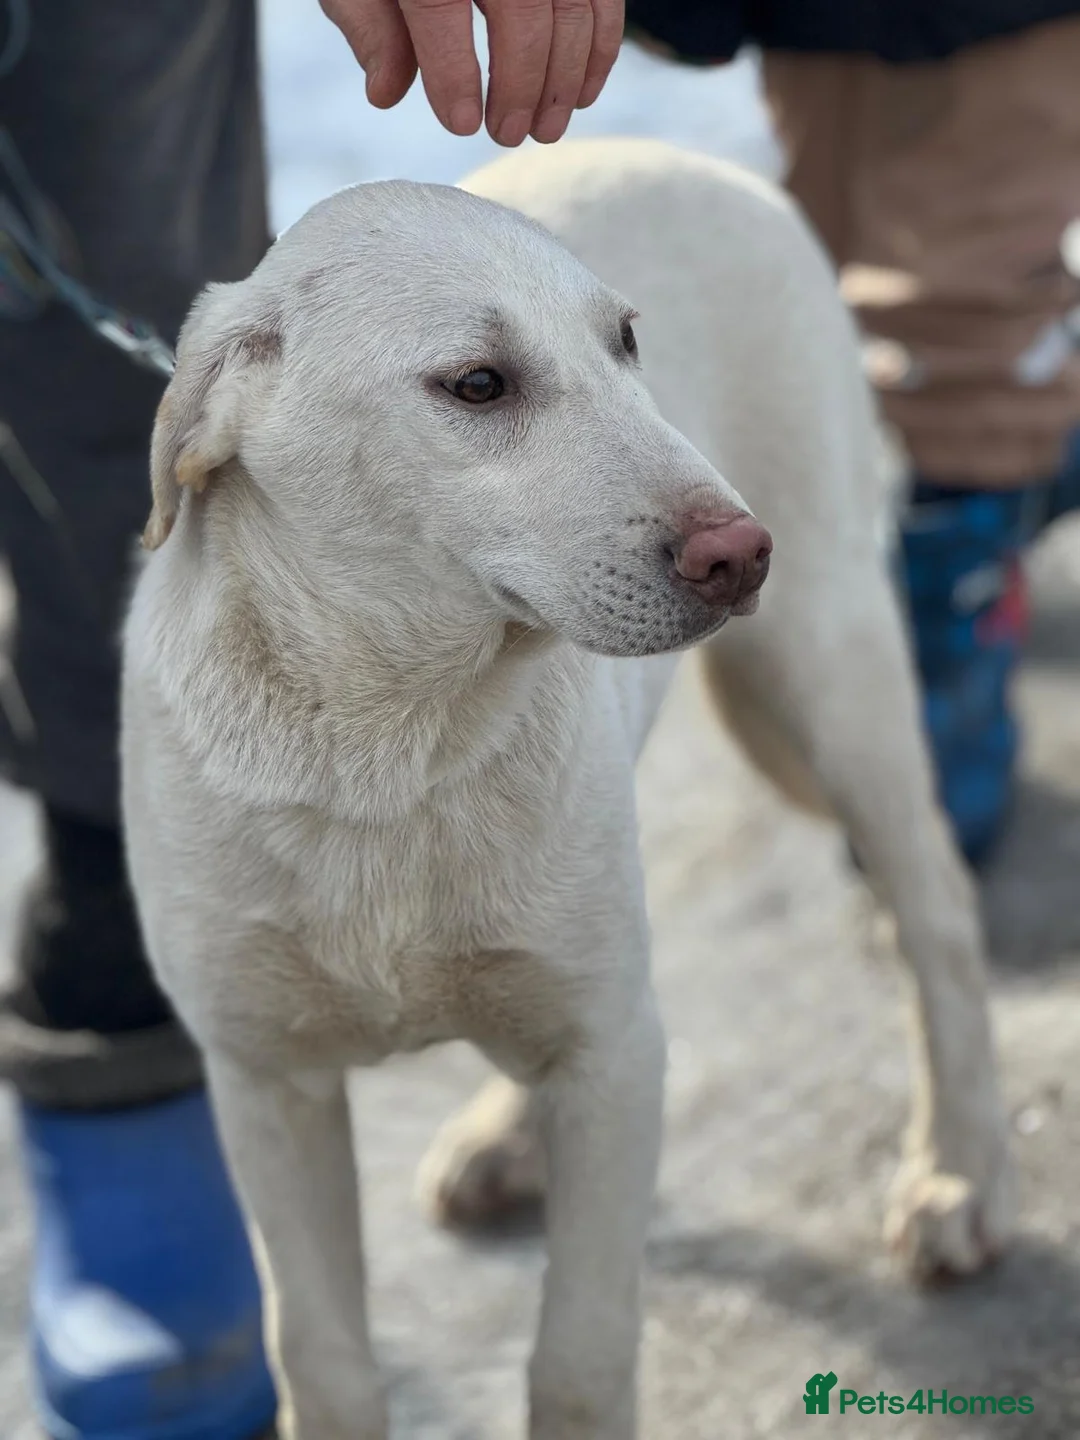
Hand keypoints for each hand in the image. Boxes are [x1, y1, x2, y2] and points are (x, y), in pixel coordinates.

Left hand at [321, 0, 623, 146]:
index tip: (462, 124)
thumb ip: (371, 26)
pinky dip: (600, 51)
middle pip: (519, 9)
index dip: (452, 70)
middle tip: (507, 135)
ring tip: (545, 129)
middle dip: (520, 83)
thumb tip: (385, 93)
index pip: (439, 3)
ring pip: (570, 7)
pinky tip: (580, 96)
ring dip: (564, 78)